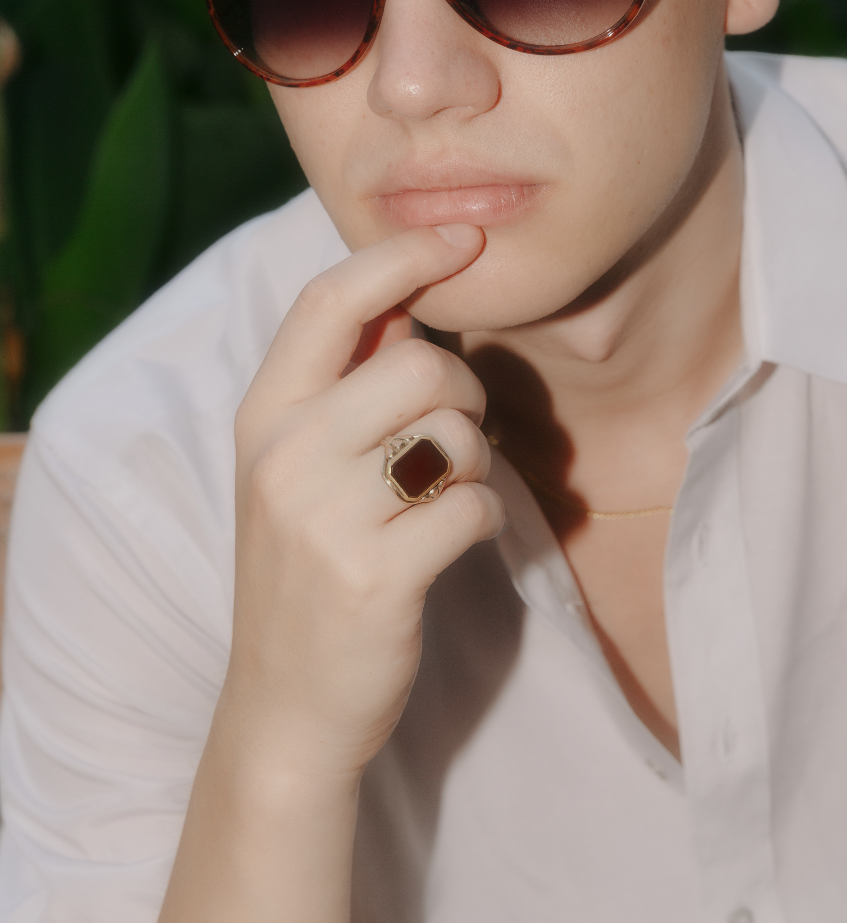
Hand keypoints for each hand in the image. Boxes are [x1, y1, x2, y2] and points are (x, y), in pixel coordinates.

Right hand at [221, 223, 503, 787]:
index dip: (403, 255)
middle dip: (464, 391)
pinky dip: (484, 519)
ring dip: (473, 463)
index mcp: (263, 415)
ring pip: (454, 434)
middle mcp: (283, 456)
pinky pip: (474, 505)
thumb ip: (345, 381)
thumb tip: (409, 293)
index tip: (463, 237)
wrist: (285, 709)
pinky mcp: (375, 579)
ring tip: (442, 497)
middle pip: (419, 364)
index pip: (330, 300)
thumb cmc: (308, 565)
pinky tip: (455, 542)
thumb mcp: (297, 465)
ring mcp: (324, 519)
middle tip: (456, 433)